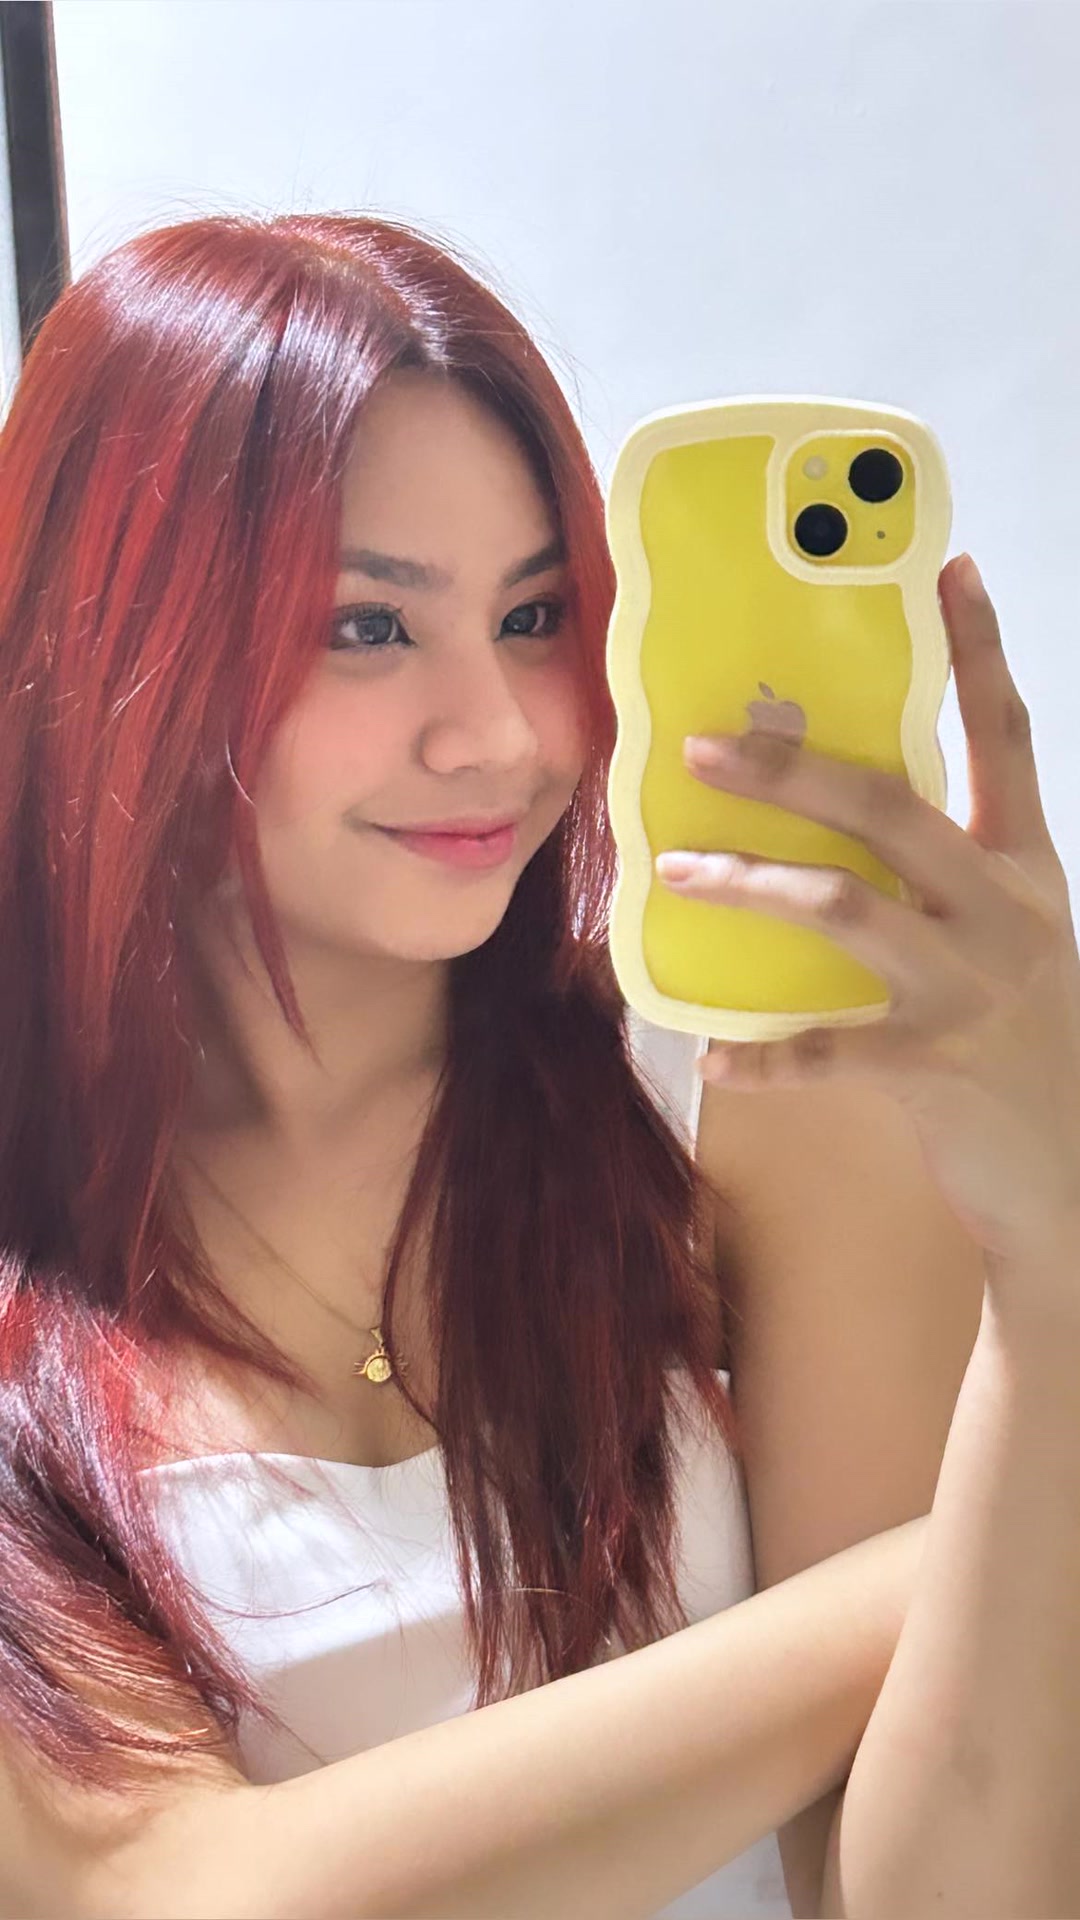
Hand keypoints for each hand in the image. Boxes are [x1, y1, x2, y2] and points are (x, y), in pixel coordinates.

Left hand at [655, 553, 1079, 1271]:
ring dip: (753, 886)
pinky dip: (769, 1054)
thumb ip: (943, 876)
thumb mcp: (1009, 938)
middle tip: (705, 747)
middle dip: (794, 770)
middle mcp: (1004, 911)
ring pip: (849, 910)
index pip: (1005, 737)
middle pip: (893, 809)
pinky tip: (714, 1055)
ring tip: (677, 872)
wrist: (1078, 1174)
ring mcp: (974, 989)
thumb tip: (833, 813)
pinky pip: (835, 1051)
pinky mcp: (940, 1068)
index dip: (979, 650)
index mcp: (1025, 867)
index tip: (949, 568)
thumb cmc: (1028, 1041)